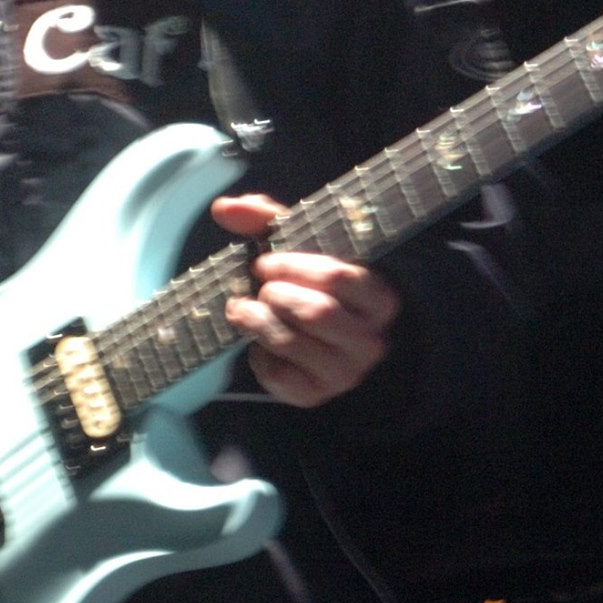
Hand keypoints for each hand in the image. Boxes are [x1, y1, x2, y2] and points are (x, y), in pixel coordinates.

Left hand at [210, 193, 398, 407]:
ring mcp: (344, 373)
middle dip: (276, 294)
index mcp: (378, 299)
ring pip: (292, 343)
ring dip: (257, 321)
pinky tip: (258, 341)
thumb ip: (266, 220)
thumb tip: (224, 207)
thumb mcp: (299, 247)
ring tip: (244, 308)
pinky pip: (277, 375)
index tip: (265, 262)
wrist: (324, 342)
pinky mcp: (313, 395)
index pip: (338, 276)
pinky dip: (257, 354)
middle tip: (259, 287)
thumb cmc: (312, 285)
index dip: (293, 266)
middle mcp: (370, 340)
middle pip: (316, 312)